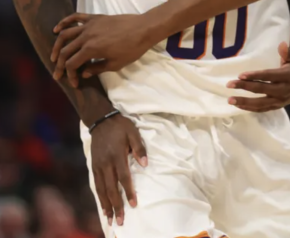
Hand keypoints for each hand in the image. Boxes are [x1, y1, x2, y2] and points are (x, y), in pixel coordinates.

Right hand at [52, 13, 153, 86]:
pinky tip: (57, 29)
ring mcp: (89, 25)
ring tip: (54, 56)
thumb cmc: (133, 48)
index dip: (70, 75)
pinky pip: (75, 17)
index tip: (74, 83)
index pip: (72, 64)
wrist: (144, 28)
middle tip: (58, 73)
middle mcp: (86, 37)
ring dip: (57, 46)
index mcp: (91, 49)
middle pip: (65, 51)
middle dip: (59, 64)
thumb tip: (83, 73)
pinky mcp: (94, 17)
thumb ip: (97, 68)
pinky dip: (64, 22)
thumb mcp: (116, 64)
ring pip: (65, 34)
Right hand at [89, 112, 147, 226]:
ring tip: (110, 219)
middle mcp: (106, 164)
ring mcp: (98, 166)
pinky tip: (103, 206)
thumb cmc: (120, 126)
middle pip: (111, 189)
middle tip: (121, 221)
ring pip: (101, 190)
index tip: (134, 204)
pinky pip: (96, 185)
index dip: (128, 191)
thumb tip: (145, 164)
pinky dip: (99, 197)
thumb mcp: (133, 132)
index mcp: (117, 156)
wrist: (100, 120)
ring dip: (106, 205)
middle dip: (116, 206)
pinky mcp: (94, 166)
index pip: (124, 178)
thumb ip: (139, 148)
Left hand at [226, 42, 289, 111]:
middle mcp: (284, 89)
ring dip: (245, 102)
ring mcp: (281, 100)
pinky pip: (263, 109)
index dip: (255, 76)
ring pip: (260, 103)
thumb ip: (287, 52)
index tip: (240, 75)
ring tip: (230, 100)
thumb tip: (281, 45)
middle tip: (230, 84)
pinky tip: (240, 106)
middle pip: (262, 89)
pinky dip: (251, 109)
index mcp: (288, 76)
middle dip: (245, 87)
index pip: (269, 76)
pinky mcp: (278, 105)